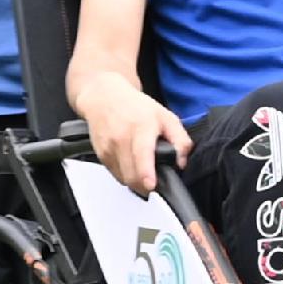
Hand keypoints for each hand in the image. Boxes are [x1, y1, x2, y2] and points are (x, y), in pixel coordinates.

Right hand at [71, 79, 192, 194]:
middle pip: (131, 174)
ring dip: (135, 181)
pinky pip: (115, 174)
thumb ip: (180, 140)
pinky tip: (131, 163)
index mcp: (141, 128)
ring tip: (143, 170)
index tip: (151, 185)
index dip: (146, 173)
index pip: (141, 153)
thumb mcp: (166, 117)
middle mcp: (121, 139)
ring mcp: (109, 148)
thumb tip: (181, 162)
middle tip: (155, 182)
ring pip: (123, 178)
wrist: (105, 98)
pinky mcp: (101, 155)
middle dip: (145, 185)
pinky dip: (125, 175)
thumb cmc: (136, 107)